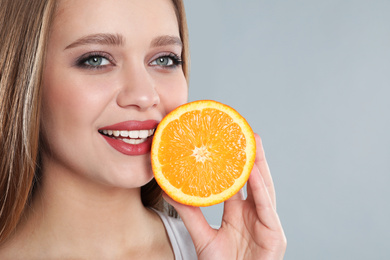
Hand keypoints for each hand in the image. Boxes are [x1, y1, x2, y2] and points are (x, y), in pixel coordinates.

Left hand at [164, 133, 286, 259]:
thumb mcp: (203, 237)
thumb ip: (190, 214)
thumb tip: (169, 191)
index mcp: (240, 213)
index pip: (239, 183)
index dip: (235, 163)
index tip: (226, 143)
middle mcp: (255, 214)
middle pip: (254, 180)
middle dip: (252, 157)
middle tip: (245, 133)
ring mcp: (266, 223)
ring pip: (264, 189)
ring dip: (259, 165)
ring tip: (252, 142)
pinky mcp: (274, 235)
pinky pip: (266, 208)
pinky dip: (260, 189)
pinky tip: (254, 171)